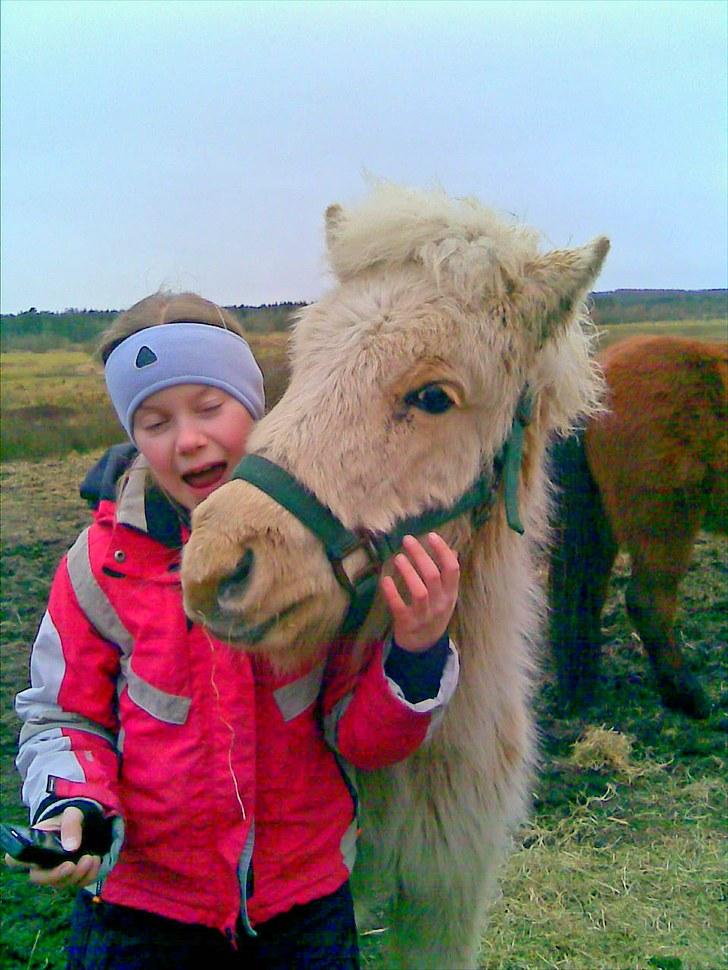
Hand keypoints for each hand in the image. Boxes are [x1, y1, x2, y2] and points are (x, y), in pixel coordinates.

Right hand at [4, 806, 101, 888]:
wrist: (88, 822)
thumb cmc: (72, 817)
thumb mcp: (72, 814)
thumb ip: (70, 826)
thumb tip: (71, 848)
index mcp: (33, 845)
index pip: (15, 859)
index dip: (18, 862)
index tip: (35, 861)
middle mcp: (40, 863)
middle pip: (39, 878)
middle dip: (56, 875)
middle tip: (72, 865)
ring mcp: (56, 872)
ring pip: (61, 884)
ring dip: (77, 875)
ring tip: (91, 857)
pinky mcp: (72, 877)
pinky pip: (78, 883)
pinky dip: (89, 875)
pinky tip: (96, 860)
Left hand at [380, 532, 459, 652]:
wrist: (424, 647)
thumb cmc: (434, 614)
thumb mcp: (446, 597)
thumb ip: (448, 576)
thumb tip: (452, 550)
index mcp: (450, 594)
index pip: (452, 569)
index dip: (443, 551)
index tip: (431, 535)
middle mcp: (440, 604)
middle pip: (433, 576)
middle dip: (420, 556)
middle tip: (407, 540)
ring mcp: (424, 615)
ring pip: (419, 591)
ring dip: (408, 572)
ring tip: (398, 558)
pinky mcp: (407, 623)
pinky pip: (399, 607)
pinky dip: (391, 593)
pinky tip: (385, 579)